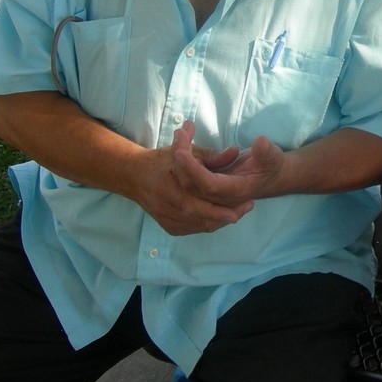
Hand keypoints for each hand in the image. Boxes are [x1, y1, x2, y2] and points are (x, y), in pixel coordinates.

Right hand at [136, 121, 263, 235]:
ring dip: (220, 221)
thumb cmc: (164, 160)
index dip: (225, 197)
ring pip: (199, 224)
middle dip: (227, 214)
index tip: (245, 197)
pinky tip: (220, 218)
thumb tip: (235, 152)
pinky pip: (192, 229)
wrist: (134, 177)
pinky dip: (208, 225)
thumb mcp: (187, 152)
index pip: (201, 192)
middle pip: (202, 214)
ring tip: (238, 212)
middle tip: (246, 208)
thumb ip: (211, 155)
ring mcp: (167, 217)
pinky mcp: (167, 226)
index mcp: (172, 181)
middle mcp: (168, 202)